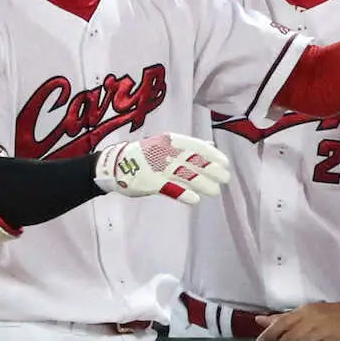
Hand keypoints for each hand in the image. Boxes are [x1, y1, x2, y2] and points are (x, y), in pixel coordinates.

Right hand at [94, 132, 229, 203]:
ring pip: (184, 175)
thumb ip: (189, 146)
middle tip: (225, 178)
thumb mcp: (165, 144)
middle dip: (211, 169)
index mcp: (169, 141)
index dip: (212, 155)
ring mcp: (155, 167)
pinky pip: (168, 187)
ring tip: (215, 191)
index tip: (225, 163)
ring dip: (202, 183)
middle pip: (192, 160)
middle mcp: (164, 151)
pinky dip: (182, 193)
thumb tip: (211, 146)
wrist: (114, 165)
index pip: (195, 146)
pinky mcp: (148, 182)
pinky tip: (195, 200)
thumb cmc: (145, 155)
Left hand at [253, 301, 339, 340]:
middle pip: (290, 336)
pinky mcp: (335, 339)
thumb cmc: (329, 314)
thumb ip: (283, 318)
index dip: (269, 334)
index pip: (282, 322)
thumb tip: (259, 320)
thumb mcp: (306, 313)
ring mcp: (324, 329)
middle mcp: (311, 319)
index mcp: (303, 312)